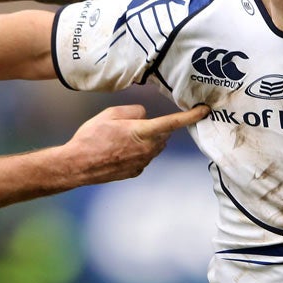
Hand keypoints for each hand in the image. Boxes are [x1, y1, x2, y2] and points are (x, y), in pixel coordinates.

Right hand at [64, 103, 208, 184]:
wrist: (78, 165)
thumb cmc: (91, 138)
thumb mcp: (109, 114)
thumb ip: (133, 111)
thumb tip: (144, 116)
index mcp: (142, 132)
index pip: (172, 122)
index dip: (191, 116)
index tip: (205, 110)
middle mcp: (147, 149)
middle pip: (164, 134)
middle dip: (156, 127)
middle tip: (132, 124)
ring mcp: (142, 163)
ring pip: (155, 146)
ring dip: (147, 139)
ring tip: (120, 138)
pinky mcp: (136, 171)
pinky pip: (144, 157)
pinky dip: (137, 151)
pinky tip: (118, 151)